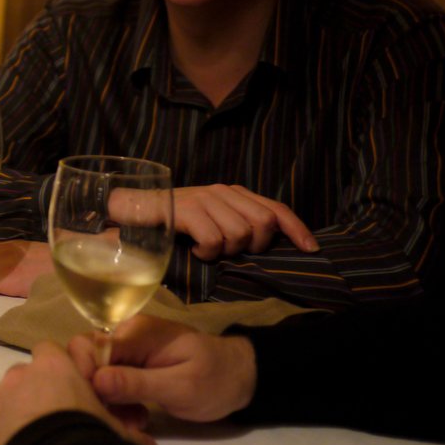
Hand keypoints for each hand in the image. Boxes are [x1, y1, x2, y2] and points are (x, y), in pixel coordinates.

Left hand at [0, 340, 154, 444]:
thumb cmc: (90, 441)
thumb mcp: (120, 434)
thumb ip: (130, 430)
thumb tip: (146, 442)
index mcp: (52, 368)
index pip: (49, 351)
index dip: (56, 370)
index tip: (67, 391)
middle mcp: (17, 378)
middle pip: (20, 376)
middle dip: (30, 394)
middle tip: (48, 422)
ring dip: (2, 412)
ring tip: (17, 438)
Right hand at [68, 315, 257, 422]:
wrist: (240, 377)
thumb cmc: (215, 380)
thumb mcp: (180, 387)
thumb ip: (137, 382)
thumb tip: (96, 380)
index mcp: (135, 332)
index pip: (89, 347)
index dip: (84, 376)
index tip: (99, 406)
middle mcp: (125, 335)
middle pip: (88, 361)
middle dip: (97, 394)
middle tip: (123, 422)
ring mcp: (128, 349)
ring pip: (97, 375)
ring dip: (109, 402)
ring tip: (135, 424)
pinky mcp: (132, 364)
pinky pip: (111, 381)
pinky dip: (119, 401)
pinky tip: (136, 416)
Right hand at [154, 183, 316, 259]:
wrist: (132, 209)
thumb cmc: (173, 221)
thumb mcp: (211, 220)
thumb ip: (236, 223)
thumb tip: (271, 242)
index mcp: (232, 193)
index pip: (275, 209)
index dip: (297, 229)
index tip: (311, 249)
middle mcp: (222, 192)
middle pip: (263, 223)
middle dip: (254, 245)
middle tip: (231, 252)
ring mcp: (205, 199)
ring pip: (239, 235)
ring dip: (225, 252)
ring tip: (207, 250)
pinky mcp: (187, 210)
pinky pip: (214, 240)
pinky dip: (207, 253)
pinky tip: (195, 251)